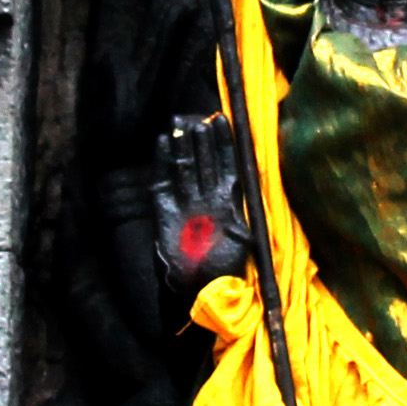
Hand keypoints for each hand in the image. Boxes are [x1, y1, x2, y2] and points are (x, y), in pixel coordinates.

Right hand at [152, 115, 254, 313]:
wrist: (195, 288)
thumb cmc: (223, 269)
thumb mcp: (242, 244)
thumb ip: (241, 224)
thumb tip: (244, 207)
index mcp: (229, 202)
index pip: (228, 165)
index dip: (225, 144)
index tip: (224, 121)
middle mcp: (207, 197)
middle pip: (205, 161)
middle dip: (203, 140)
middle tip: (200, 117)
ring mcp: (186, 201)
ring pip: (186, 166)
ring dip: (185, 145)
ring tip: (182, 121)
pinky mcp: (165, 209)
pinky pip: (164, 180)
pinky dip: (163, 161)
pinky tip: (163, 141)